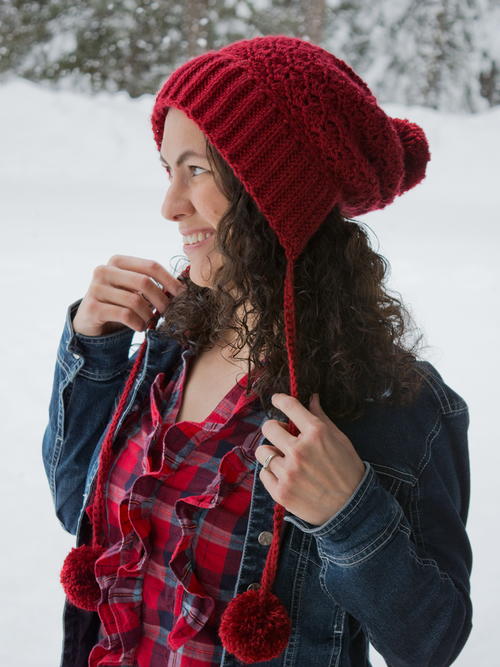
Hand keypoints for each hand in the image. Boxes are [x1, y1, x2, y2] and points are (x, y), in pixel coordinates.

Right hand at [72, 254, 186, 335]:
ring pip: (135, 301)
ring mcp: (95, 288)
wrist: (90, 321)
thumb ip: (152, 285)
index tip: (182, 295)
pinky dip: (138, 323)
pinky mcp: (92, 307)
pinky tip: (140, 327)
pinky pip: (125, 315)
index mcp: (118, 261)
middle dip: (161, 300)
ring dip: (148, 315)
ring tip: (150, 322)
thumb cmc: (119, 303)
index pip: (151, 266)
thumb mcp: (134, 290)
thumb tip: (181, 290)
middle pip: (144, 282)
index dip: (170, 280)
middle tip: (168, 313)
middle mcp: (104, 271)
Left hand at [255, 392, 365, 525]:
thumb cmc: (348, 472)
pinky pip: (263, 473)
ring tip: (283, 459)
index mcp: (317, 433)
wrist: (351, 510)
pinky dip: (272, 473)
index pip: (290, 406)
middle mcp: (299, 450)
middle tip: (282, 436)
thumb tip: (311, 398)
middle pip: (269, 427)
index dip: (280, 400)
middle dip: (274, 428)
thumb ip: (322, 418)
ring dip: (271, 453)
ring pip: (263, 451)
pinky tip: (285, 476)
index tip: (276, 400)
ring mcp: (288, 472)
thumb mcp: (341, 440)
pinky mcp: (281, 491)